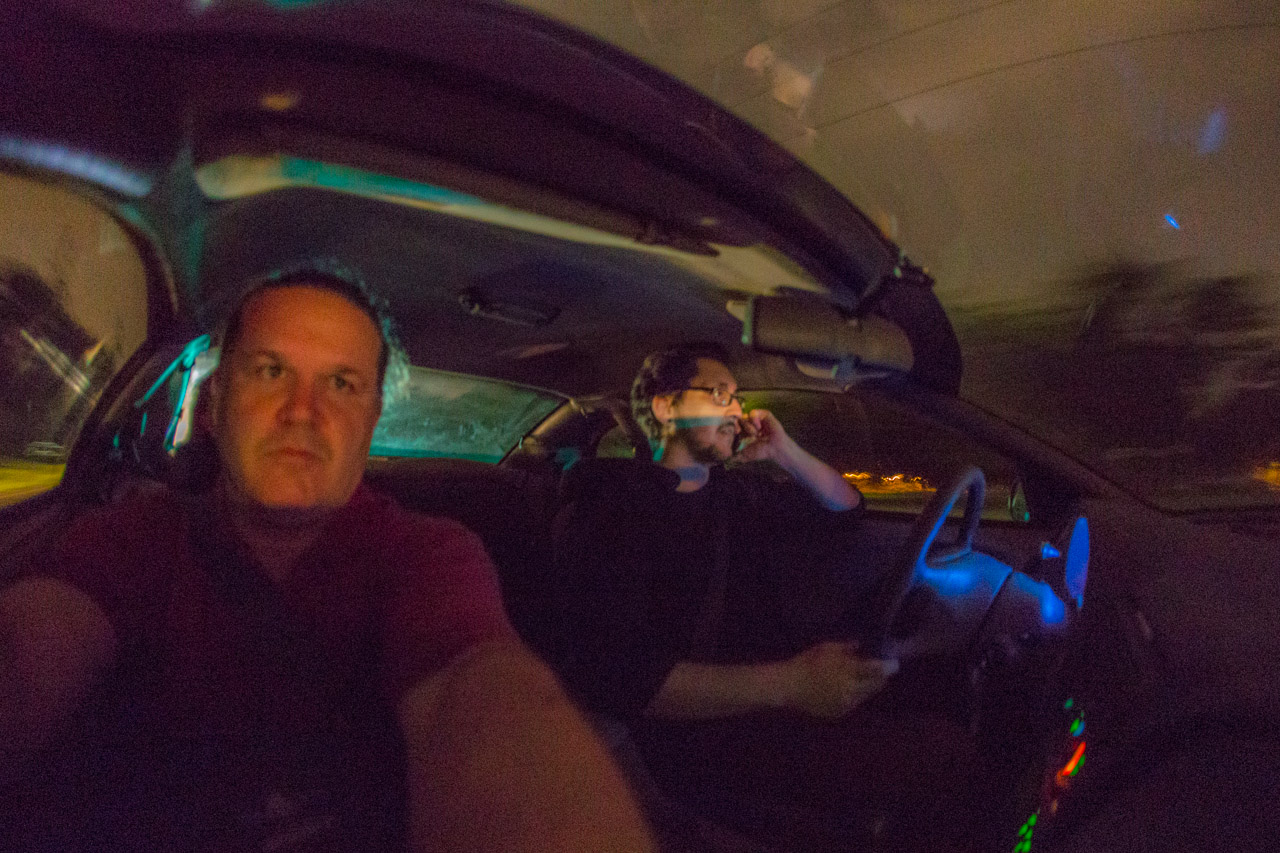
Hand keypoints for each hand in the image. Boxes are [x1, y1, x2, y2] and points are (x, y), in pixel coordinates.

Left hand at [734, 409, 797, 464]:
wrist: (774, 448)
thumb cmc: (761, 451)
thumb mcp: (745, 455)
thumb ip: (734, 458)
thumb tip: (724, 463)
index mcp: (743, 432)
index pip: (733, 427)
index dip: (733, 430)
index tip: (737, 436)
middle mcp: (748, 424)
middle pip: (738, 421)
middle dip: (743, 429)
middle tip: (751, 436)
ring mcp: (755, 418)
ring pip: (745, 417)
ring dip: (750, 426)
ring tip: (757, 433)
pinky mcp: (763, 414)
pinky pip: (753, 413)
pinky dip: (755, 420)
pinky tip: (760, 428)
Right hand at [783, 641, 897, 718]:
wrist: (789, 686)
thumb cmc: (806, 663)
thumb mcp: (826, 648)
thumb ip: (846, 648)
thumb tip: (860, 646)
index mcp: (848, 671)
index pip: (875, 670)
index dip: (886, 667)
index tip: (894, 664)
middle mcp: (850, 689)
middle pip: (874, 686)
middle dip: (881, 679)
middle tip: (884, 673)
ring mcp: (845, 703)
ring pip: (865, 696)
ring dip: (867, 688)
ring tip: (864, 680)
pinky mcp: (839, 712)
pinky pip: (853, 703)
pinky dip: (854, 696)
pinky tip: (848, 689)